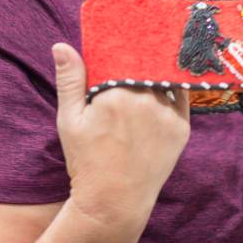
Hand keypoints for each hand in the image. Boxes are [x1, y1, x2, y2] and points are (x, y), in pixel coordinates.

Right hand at [52, 43, 190, 226]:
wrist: (114, 201)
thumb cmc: (86, 160)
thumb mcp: (70, 119)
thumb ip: (70, 80)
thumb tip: (61, 45)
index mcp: (116, 94)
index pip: (123, 55)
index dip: (120, 47)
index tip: (117, 42)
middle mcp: (145, 100)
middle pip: (145, 65)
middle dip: (138, 58)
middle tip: (132, 51)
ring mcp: (166, 115)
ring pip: (162, 79)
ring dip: (155, 73)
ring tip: (146, 68)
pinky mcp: (181, 128)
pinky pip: (179, 97)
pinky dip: (170, 90)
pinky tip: (161, 87)